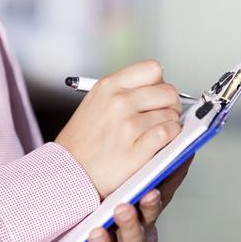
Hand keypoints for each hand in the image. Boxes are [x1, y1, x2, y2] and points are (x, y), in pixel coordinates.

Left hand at [37, 156, 192, 241]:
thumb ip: (166, 180)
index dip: (151, 204)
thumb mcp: (149, 203)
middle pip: (132, 235)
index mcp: (143, 223)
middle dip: (128, 223)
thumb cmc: (132, 222)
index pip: (150, 212)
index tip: (150, 191)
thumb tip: (186, 151)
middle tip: (122, 209)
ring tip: (94, 234)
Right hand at [55, 61, 181, 198]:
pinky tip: (163, 141)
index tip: (157, 95)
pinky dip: (172, 137)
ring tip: (157, 131)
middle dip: (171, 104)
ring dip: (170, 124)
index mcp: (109, 87)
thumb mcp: (95, 102)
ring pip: (170, 114)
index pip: (153, 69)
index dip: (160, 83)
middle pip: (168, 91)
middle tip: (165, 114)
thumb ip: (122, 91)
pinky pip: (168, 133)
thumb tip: (155, 89)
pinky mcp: (135, 150)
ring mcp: (127, 126)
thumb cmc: (81, 142)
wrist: (68, 172)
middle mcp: (118, 103)